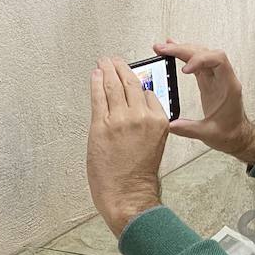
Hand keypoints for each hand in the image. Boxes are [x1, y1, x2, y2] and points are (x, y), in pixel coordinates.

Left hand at [87, 58, 168, 236]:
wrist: (128, 194)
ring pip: (114, 85)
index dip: (137, 84)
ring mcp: (120, 119)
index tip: (130, 77)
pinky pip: (98, 96)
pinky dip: (95, 82)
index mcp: (159, 121)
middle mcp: (141, 116)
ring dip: (107, 70)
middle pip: (131, 83)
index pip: (148, 93)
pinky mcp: (101, 125)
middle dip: (121, 68)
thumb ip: (146, 123)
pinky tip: (95, 75)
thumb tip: (134, 107)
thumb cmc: (140, 175)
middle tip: (114, 60)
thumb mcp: (153, 144)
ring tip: (104, 62)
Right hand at [160, 42, 254, 163]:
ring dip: (181, 50)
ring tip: (162, 49)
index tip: (184, 69)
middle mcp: (223, 78)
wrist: (237, 136)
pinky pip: (196, 62)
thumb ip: (188, 129)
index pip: (218, 60)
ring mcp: (215, 77)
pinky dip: (183, 56)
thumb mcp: (209, 134)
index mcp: (229, 86)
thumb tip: (169, 124)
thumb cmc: (230, 133)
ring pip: (200, 54)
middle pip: (205, 52)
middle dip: (183, 49)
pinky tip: (172, 52)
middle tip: (163, 50)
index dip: (200, 59)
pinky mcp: (208, 80)